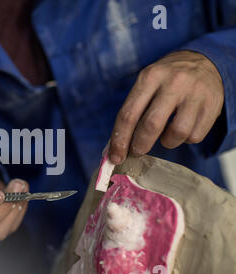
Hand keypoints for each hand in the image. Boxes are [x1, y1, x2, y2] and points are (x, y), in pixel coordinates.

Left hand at [109, 50, 223, 163]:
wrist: (204, 62)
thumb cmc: (167, 80)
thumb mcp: (147, 83)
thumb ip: (133, 110)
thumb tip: (117, 147)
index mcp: (150, 77)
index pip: (128, 114)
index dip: (119, 140)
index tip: (115, 157)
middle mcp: (173, 83)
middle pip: (151, 125)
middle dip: (140, 145)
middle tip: (137, 151)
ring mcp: (195, 93)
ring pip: (176, 133)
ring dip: (167, 142)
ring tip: (166, 135)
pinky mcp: (212, 105)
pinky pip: (195, 136)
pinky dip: (186, 139)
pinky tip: (183, 128)